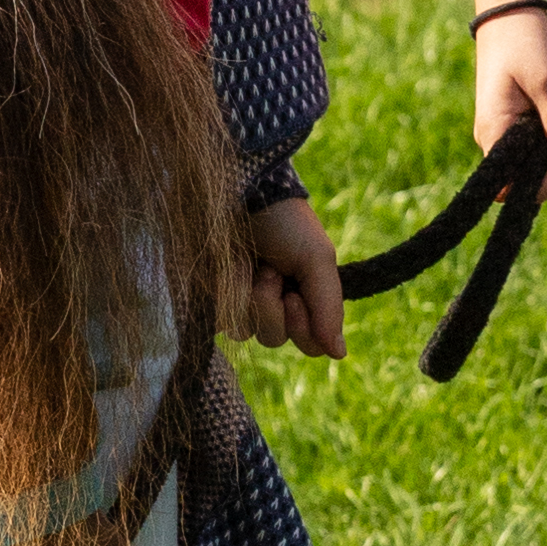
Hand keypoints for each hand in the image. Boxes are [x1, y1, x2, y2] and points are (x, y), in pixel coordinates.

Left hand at [227, 192, 346, 361]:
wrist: (240, 190)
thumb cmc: (284, 221)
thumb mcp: (316, 258)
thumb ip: (329, 308)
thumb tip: (339, 355)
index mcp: (301, 297)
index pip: (310, 344)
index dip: (305, 330)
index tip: (296, 297)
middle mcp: (269, 304)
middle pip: (275, 339)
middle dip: (273, 307)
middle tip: (270, 272)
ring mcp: (236, 300)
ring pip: (245, 332)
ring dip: (251, 297)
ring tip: (249, 264)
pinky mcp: (207, 296)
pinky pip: (217, 320)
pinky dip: (226, 295)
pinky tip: (228, 269)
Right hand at [469, 0, 546, 185]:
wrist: (510, 11)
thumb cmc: (523, 42)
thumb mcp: (546, 82)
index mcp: (495, 132)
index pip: (517, 185)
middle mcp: (497, 139)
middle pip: (534, 179)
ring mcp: (509, 132)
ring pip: (543, 164)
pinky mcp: (522, 123)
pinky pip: (545, 146)